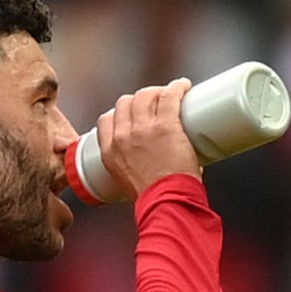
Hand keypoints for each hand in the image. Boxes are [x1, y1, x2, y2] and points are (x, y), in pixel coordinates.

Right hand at [96, 81, 201, 196]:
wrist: (166, 205)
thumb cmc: (154, 201)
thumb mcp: (129, 185)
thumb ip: (137, 173)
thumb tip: (162, 168)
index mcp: (109, 151)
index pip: (107, 119)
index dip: (121, 112)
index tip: (134, 114)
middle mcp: (122, 136)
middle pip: (126, 102)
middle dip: (140, 99)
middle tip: (156, 103)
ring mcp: (143, 128)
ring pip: (146, 95)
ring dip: (158, 91)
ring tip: (171, 94)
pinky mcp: (165, 125)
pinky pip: (169, 96)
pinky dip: (177, 88)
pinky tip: (184, 86)